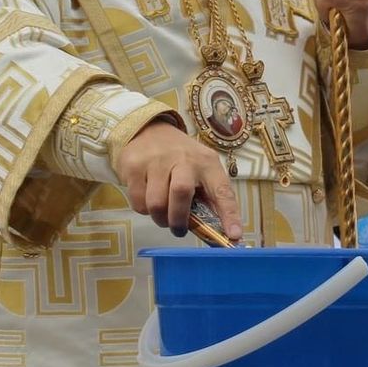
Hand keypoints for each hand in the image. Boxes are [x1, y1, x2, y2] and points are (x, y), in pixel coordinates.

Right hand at [114, 119, 242, 240]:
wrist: (149, 131)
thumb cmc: (181, 159)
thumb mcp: (201, 170)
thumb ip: (207, 197)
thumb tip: (218, 232)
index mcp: (207, 163)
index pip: (222, 190)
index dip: (229, 214)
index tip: (234, 235)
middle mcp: (183, 159)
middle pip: (181, 192)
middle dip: (179, 219)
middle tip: (178, 230)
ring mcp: (156, 160)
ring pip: (156, 203)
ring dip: (159, 218)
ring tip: (162, 215)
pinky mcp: (134, 166)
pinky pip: (137, 201)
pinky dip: (143, 209)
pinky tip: (147, 198)